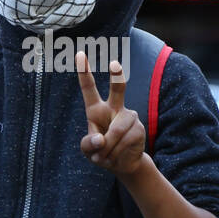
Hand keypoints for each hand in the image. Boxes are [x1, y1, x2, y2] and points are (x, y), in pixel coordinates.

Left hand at [77, 51, 145, 178]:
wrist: (123, 163)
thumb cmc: (101, 152)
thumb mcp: (88, 150)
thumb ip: (88, 144)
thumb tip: (100, 139)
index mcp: (96, 110)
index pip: (89, 88)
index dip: (84, 72)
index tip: (79, 54)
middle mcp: (114, 108)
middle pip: (118, 90)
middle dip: (117, 76)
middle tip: (114, 63)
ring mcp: (129, 117)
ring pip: (116, 130)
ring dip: (108, 149)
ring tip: (105, 157)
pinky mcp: (139, 128)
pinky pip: (125, 141)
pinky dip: (116, 153)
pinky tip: (116, 156)